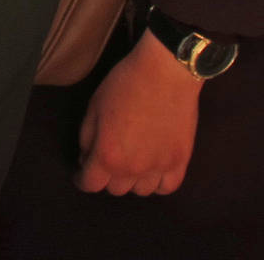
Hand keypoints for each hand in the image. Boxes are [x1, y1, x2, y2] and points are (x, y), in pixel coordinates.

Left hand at [75, 28, 202, 196]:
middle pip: (115, 189)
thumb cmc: (125, 84)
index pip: (90, 184)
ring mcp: (159, 167)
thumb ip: (86, 138)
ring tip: (132, 161)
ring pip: (141, 191)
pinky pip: (167, 187)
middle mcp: (133, 168)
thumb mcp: (94, 107)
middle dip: (107, 176)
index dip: (82, 179)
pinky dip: (158, 182)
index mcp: (108, 155)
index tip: (82, 173)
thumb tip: (87, 159)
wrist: (164, 71)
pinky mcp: (181, 161)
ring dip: (133, 180)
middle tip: (109, 158)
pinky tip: (153, 169)